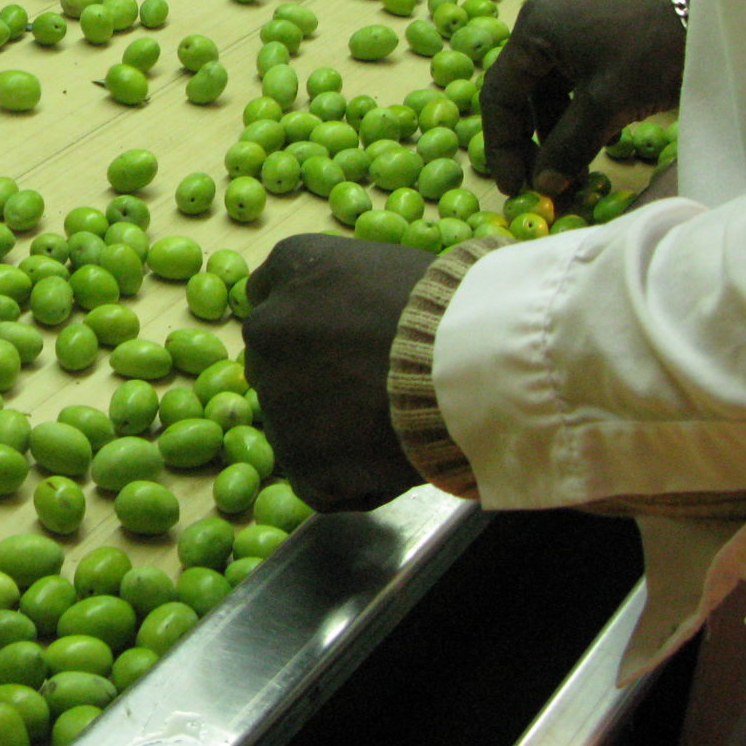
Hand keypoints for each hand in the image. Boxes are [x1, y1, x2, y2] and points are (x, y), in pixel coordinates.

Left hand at [243, 234, 433, 512]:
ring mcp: (275, 395)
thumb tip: (339, 319)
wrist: (478, 363)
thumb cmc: (452, 308)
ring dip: (330, 428)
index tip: (344, 342)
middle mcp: (267, 326)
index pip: (273, 297)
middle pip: (275, 360)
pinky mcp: (298, 457)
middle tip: (370, 389)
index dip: (312, 326)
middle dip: (312, 376)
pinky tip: (389, 460)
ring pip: (293, 420)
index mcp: (292, 267)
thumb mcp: (386, 267)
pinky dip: (347, 478)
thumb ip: (342, 291)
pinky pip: (315, 476)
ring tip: (390, 426)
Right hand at [480, 0, 685, 198]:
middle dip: (535, 139)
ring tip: (575, 164)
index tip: (512, 185)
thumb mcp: (607, 104)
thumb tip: (543, 187)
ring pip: (554, 85)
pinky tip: (602, 136)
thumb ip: (568, 147)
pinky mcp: (604, 25)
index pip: (499, 93)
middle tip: (543, 180)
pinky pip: (578, 73)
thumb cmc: (652, 52)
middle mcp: (547, 18)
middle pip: (526, 90)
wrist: (717, 12)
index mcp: (534, 28)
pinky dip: (583, 108)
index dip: (502, 145)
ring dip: (561, 127)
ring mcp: (576, 19)